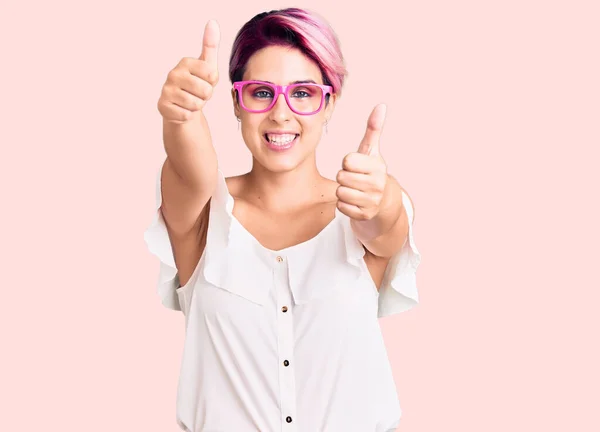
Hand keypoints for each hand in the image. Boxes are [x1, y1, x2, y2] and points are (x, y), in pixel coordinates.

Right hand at [157, 20, 219, 123]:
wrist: (181, 105)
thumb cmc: (197, 83)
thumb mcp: (207, 66)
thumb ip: (210, 46)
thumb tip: (213, 23)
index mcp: (185, 62)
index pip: (212, 76)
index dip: (212, 83)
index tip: (205, 81)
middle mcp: (173, 74)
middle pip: (205, 91)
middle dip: (206, 97)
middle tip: (198, 93)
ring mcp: (166, 90)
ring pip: (196, 105)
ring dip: (197, 107)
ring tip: (191, 101)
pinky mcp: (162, 106)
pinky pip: (186, 115)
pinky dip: (188, 115)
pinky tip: (182, 109)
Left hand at [336, 104, 387, 220]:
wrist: (384, 201)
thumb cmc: (371, 171)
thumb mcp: (372, 151)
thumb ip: (373, 129)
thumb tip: (381, 106)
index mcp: (377, 166)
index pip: (347, 161)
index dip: (347, 162)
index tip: (355, 165)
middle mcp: (377, 184)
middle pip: (341, 177)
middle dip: (344, 177)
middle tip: (354, 179)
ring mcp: (371, 201)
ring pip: (340, 193)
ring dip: (343, 191)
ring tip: (354, 189)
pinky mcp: (364, 215)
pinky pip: (341, 207)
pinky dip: (344, 205)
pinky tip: (354, 201)